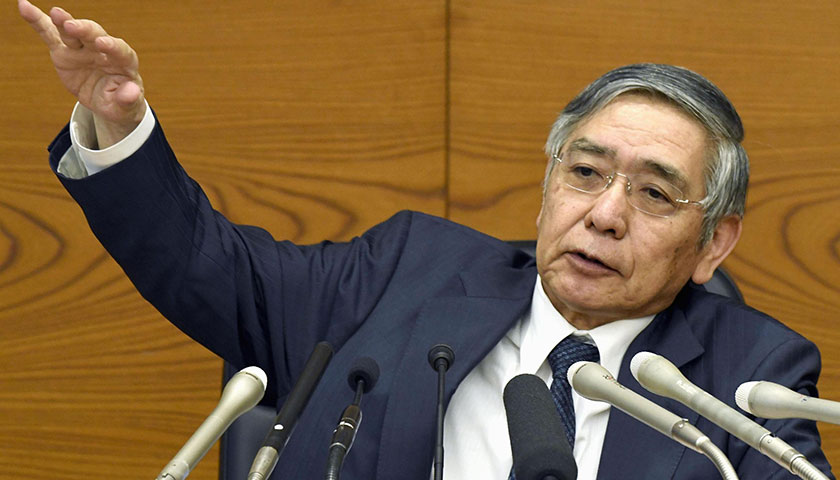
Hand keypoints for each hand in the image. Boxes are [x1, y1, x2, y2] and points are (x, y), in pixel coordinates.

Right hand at [19, 0, 145, 147]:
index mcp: (123, 61)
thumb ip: (128, 99)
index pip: (120, 50)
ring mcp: (83, 49)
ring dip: (64, 21)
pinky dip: (38, 22)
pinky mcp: (65, 52)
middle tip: (73, 26)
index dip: (112, 46)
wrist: (107, 101)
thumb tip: (132, 92)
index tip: (102, 43)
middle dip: (85, 30)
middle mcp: (103, 50)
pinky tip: (25, 8)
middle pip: (95, 34)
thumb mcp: (126, 106)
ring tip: (55, 13)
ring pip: (72, 32)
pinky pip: (51, 35)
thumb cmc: (120, 102)